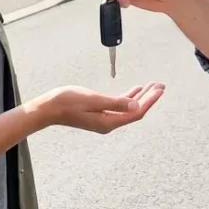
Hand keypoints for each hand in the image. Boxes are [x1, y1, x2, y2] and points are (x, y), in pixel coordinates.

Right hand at [36, 83, 165, 133]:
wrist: (48, 108)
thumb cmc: (67, 102)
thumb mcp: (93, 100)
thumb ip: (115, 102)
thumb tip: (136, 105)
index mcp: (109, 122)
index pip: (136, 112)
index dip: (149, 101)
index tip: (160, 89)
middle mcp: (109, 123)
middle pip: (134, 111)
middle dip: (149, 98)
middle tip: (160, 86)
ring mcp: (104, 119)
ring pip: (128, 108)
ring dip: (140, 97)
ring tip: (152, 86)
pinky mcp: (98, 113)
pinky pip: (119, 106)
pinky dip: (128, 97)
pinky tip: (135, 90)